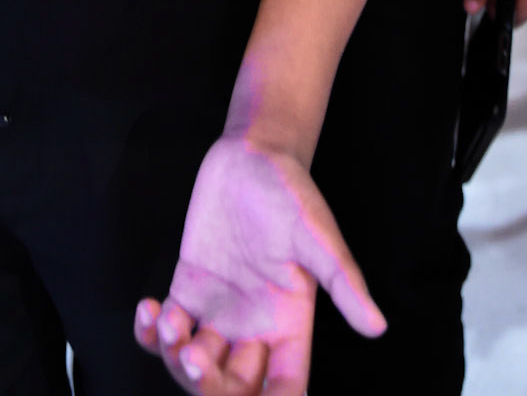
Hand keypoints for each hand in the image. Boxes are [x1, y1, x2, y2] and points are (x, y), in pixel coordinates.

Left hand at [133, 136, 384, 394]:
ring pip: (195, 365)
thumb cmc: (291, 193)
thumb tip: (378, 326)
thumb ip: (345, 283)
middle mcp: (254, 326)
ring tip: (169, 325)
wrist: (252, 154)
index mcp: (290, 325)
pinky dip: (151, 333)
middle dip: (210, 387)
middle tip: (195, 359)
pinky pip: (166, 329)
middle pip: (233, 387)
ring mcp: (218, 309)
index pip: (284, 388)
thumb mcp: (320, 238)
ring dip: (176, 361)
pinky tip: (149, 311)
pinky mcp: (189, 287)